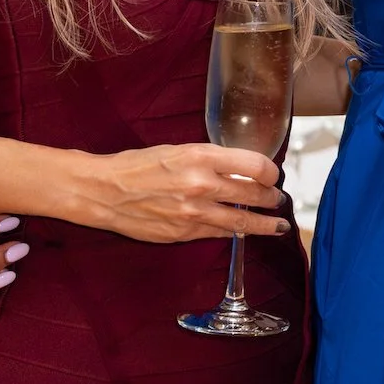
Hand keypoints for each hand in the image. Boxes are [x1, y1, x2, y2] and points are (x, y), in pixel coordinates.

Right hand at [74, 142, 289, 243]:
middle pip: (254, 194)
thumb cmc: (137, 165)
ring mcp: (194, 213)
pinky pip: (218, 234)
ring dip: (265, 224)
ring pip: (242, 222)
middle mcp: (202, 185)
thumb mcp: (178, 150)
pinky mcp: (185, 234)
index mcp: (201, 156)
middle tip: (278, 200)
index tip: (273, 175)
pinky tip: (243, 231)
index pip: (256, 165)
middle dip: (272, 198)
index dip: (271, 172)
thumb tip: (240, 170)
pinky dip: (234, 232)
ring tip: (278, 225)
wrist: (104, 192)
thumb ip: (210, 160)